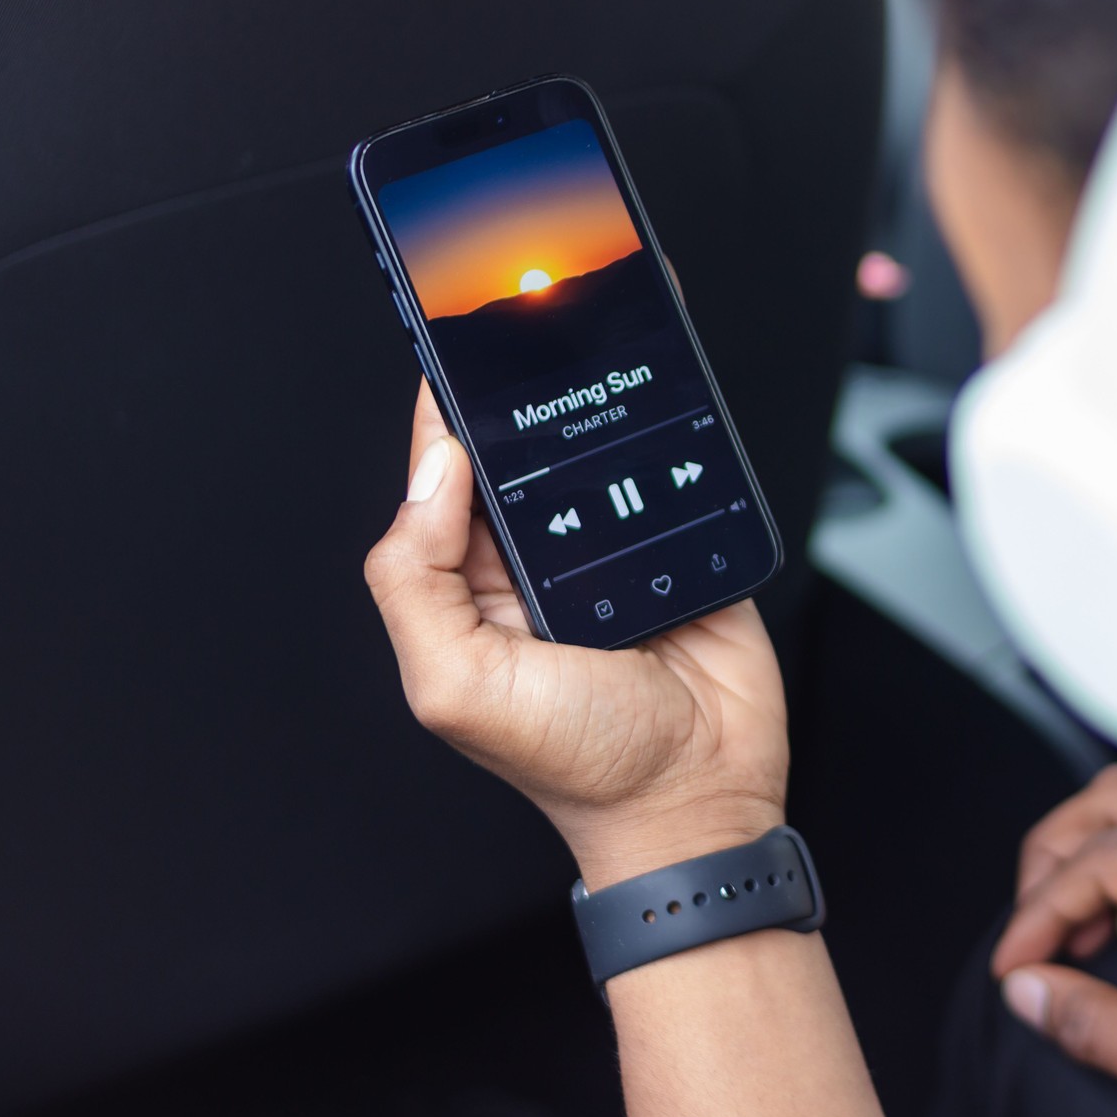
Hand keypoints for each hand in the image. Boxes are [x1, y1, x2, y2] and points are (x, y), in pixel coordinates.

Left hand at [364, 383, 787, 887]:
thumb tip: (435, 470)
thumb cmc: (581, 764)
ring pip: (596, 449)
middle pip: (522, 448)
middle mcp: (535, 561)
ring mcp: (612, 549)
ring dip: (599, 403)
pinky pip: (670, 470)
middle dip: (524, 390)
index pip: (444, 474)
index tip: (455, 343)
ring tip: (596, 336)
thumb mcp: (455, 686)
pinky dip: (669, 431)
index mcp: (470, 584)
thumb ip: (418, 578)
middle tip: (535, 319)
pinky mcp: (681, 542)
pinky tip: (666, 390)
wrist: (698, 797)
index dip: (446, 408)